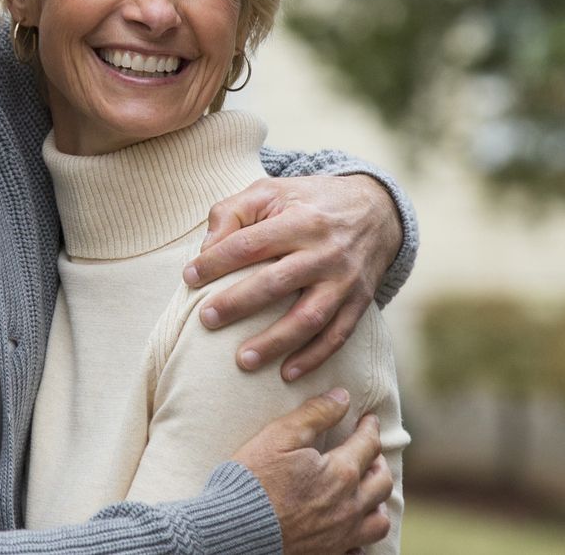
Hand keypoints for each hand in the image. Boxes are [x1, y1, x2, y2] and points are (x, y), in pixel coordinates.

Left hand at [181, 174, 400, 378]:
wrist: (375, 210)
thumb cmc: (309, 202)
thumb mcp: (271, 191)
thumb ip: (232, 212)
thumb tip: (206, 249)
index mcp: (300, 220)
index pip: (250, 243)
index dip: (216, 261)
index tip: (188, 277)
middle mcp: (325, 251)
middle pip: (277, 283)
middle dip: (239, 304)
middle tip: (206, 319)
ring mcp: (344, 280)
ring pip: (309, 317)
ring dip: (275, 342)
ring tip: (242, 360)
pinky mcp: (359, 301)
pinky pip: (337, 335)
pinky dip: (314, 357)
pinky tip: (287, 373)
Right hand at [233, 392, 392, 553]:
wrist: (233, 530)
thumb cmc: (253, 480)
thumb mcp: (279, 436)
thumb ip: (314, 414)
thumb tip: (342, 397)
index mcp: (340, 473)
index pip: (368, 444)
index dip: (369, 428)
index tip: (368, 420)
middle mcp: (348, 506)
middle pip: (382, 482)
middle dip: (378, 462)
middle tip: (369, 453)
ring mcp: (341, 535)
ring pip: (379, 521)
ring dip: (378, 502)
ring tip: (367, 492)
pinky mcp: (328, 554)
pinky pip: (359, 550)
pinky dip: (361, 538)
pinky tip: (349, 529)